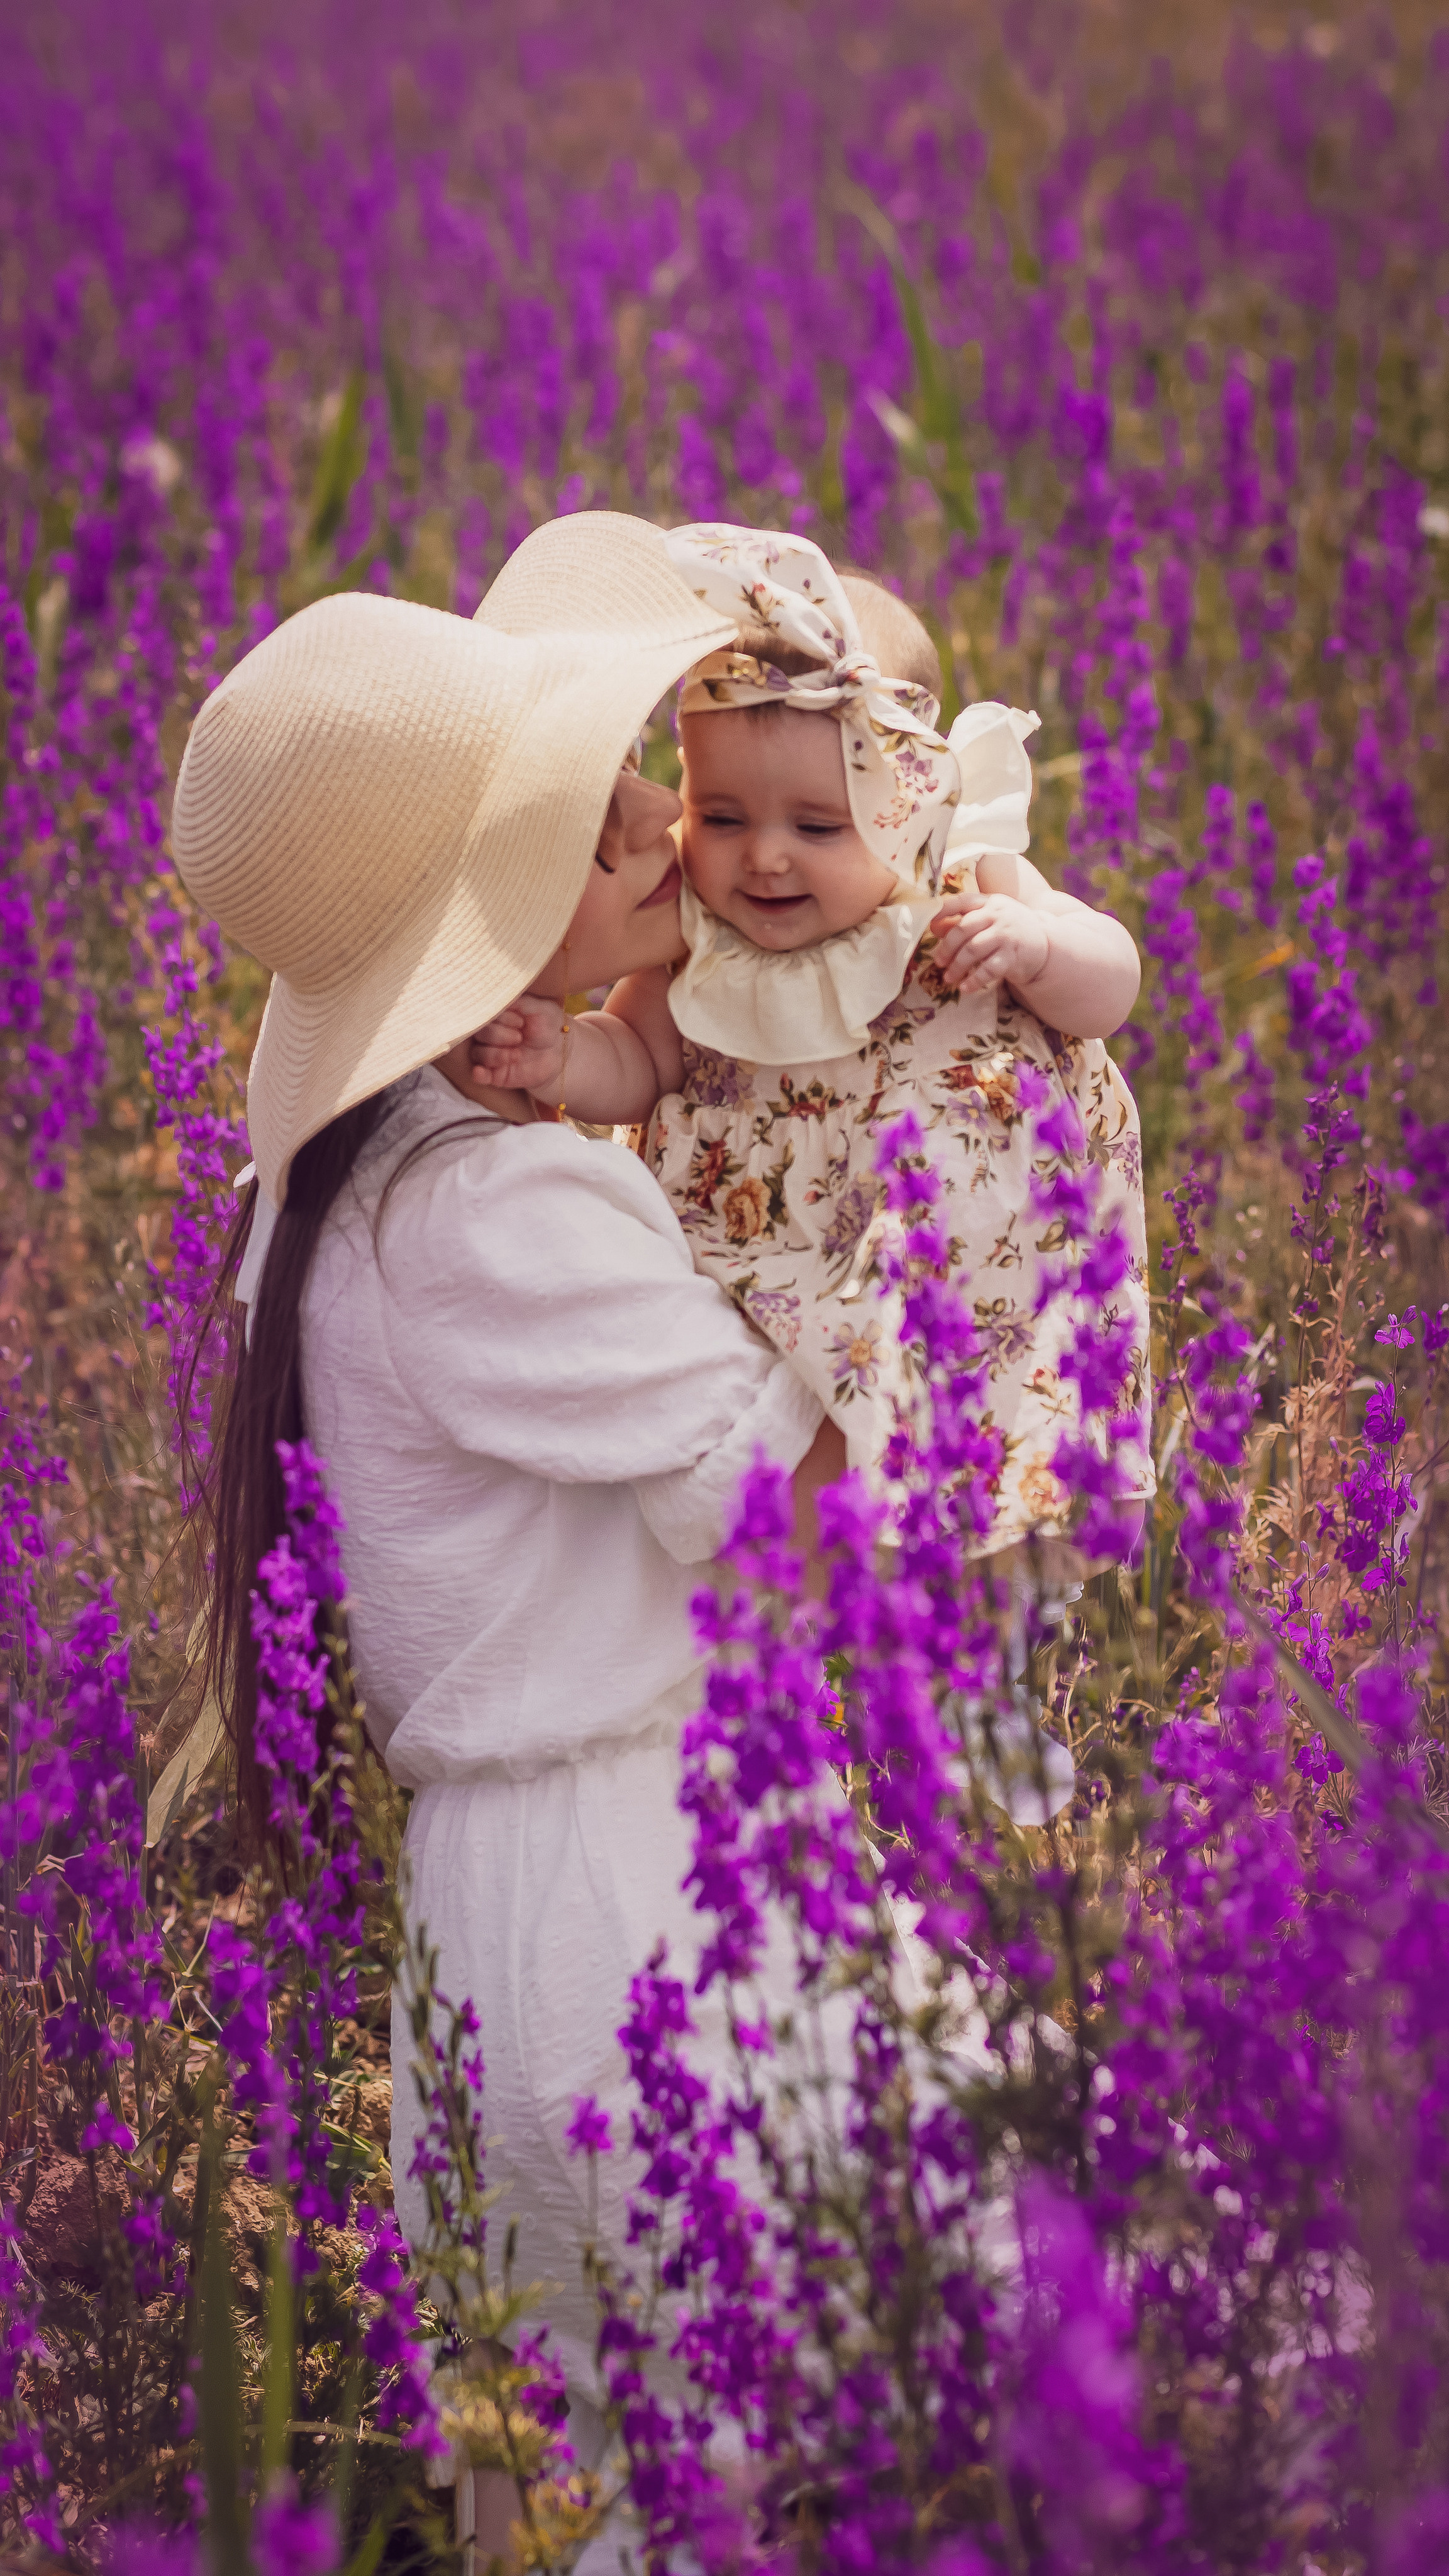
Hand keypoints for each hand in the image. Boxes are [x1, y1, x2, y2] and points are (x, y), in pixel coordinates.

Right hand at [468, 993, 566, 1091]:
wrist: (559, 1050)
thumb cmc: (546, 1024)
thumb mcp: (538, 1008)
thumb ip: (519, 1001)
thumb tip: (497, 997)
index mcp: (496, 1016)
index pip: (485, 1015)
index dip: (502, 1019)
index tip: (521, 1021)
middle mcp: (489, 1034)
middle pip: (480, 1034)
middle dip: (500, 1036)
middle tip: (520, 1037)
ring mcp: (490, 1054)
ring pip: (478, 1053)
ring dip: (496, 1055)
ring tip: (518, 1055)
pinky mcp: (495, 1074)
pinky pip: (479, 1075)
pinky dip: (478, 1074)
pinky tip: (480, 1072)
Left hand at [930, 888, 1049, 994]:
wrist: (1044, 944)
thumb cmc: (1009, 931)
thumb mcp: (990, 919)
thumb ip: (965, 920)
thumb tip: (934, 927)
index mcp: (989, 902)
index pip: (961, 901)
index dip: (942, 912)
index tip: (929, 926)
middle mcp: (998, 915)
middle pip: (963, 929)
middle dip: (947, 948)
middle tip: (939, 962)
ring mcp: (1006, 934)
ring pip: (973, 950)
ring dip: (957, 967)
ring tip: (948, 978)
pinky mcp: (1013, 955)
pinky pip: (988, 969)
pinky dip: (974, 980)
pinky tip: (965, 988)